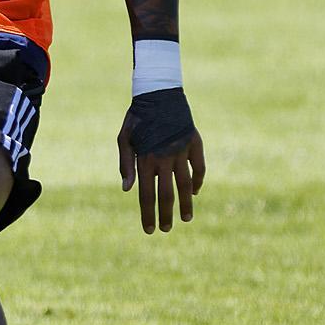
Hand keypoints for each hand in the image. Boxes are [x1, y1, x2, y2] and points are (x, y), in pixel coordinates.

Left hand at [117, 112, 204, 234]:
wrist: (158, 94)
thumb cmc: (137, 118)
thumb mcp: (124, 138)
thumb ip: (126, 164)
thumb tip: (127, 190)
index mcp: (145, 158)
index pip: (146, 194)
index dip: (147, 213)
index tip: (149, 229)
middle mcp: (164, 157)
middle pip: (167, 194)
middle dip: (166, 214)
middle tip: (166, 229)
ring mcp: (182, 151)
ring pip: (186, 184)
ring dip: (186, 204)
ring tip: (186, 219)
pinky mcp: (195, 144)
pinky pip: (199, 168)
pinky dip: (198, 182)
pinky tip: (194, 193)